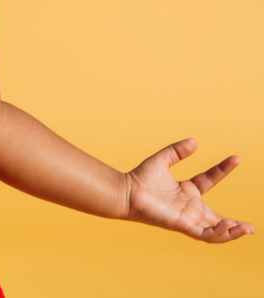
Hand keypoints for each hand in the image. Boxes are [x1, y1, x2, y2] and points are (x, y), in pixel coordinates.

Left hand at [124, 137, 253, 242]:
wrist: (126, 191)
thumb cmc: (140, 178)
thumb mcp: (162, 160)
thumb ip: (177, 151)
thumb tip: (195, 141)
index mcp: (186, 191)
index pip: (210, 180)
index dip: (222, 169)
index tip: (236, 157)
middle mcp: (189, 206)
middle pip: (217, 219)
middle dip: (235, 224)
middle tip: (252, 227)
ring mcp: (187, 217)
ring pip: (214, 231)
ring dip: (231, 231)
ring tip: (247, 229)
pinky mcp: (182, 225)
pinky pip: (204, 234)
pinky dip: (219, 233)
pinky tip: (229, 227)